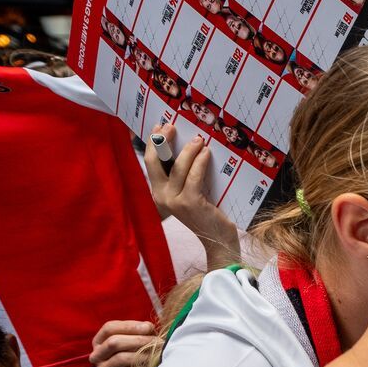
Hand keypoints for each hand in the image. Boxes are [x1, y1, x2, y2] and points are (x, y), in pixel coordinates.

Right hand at [90, 318, 160, 366]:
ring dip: (143, 354)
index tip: (149, 327)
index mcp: (100, 341)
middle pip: (114, 342)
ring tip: (158, 353)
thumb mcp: (139, 339)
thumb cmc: (141, 356)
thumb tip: (147, 326)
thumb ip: (141, 330)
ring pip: (121, 358)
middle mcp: (97, 356)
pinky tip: (153, 366)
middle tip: (157, 341)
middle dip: (138, 340)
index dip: (130, 326)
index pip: (110, 328)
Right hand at [144, 124, 241, 263]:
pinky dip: (200, 162)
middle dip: (162, 140)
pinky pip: (194, 176)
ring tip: (199, 139)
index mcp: (158, 193)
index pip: (150, 164)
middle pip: (155, 162)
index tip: (159, 126)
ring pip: (178, 167)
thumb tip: (188, 147)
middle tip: (172, 125)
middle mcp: (162, 197)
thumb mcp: (191, 193)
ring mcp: (174, 201)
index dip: (153, 143)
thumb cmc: (207, 214)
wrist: (218, 241)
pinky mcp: (190, 203)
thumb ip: (184, 176)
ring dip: (189, 150)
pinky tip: (206, 153)